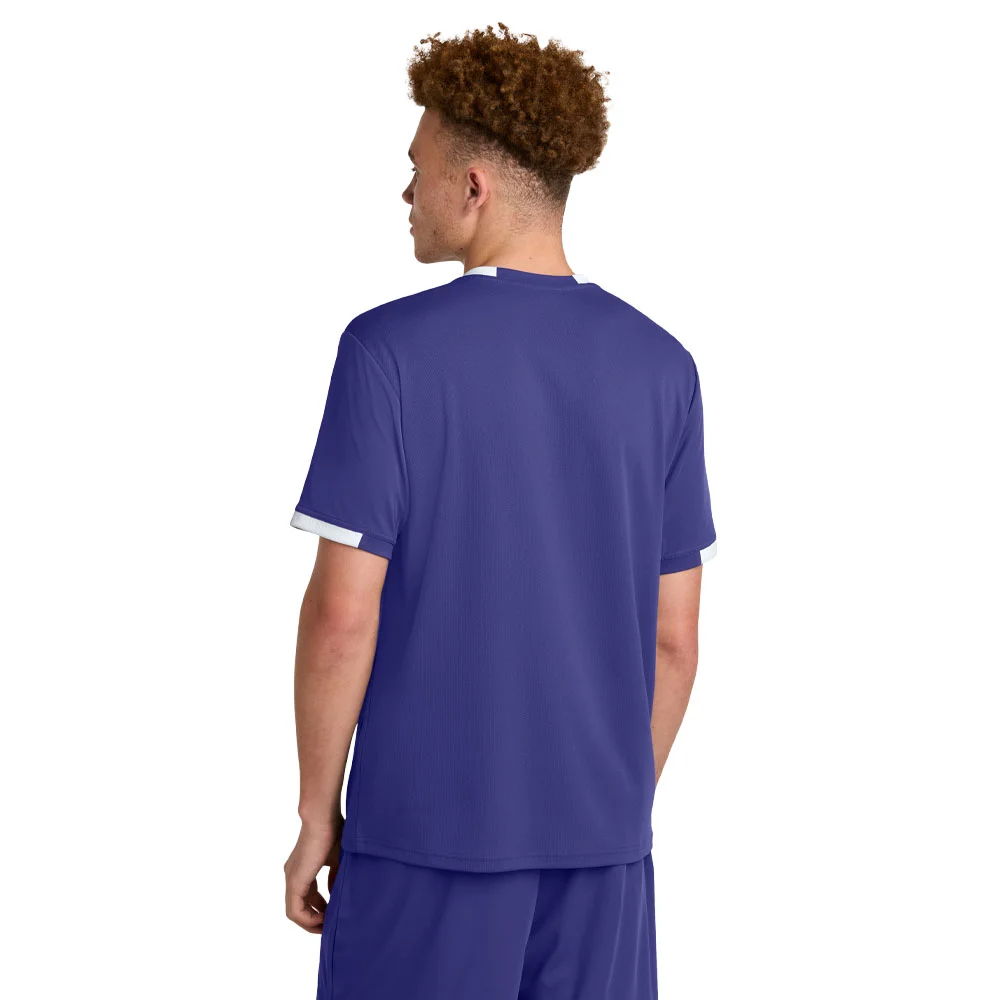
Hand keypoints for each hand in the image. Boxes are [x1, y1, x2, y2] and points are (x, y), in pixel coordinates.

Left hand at [284, 814, 343, 932]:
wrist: (323, 817)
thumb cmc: (334, 831)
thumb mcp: (337, 859)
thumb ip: (335, 878)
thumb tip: (335, 895)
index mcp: (303, 869)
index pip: (308, 897)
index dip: (320, 909)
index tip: (334, 913)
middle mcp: (293, 876)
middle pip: (301, 907)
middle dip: (316, 919)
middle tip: (331, 924)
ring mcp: (292, 879)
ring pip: (295, 912)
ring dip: (311, 923)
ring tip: (327, 926)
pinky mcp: (294, 882)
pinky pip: (295, 911)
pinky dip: (308, 919)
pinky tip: (323, 920)